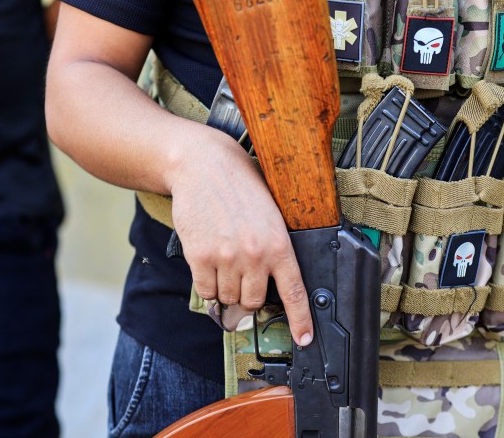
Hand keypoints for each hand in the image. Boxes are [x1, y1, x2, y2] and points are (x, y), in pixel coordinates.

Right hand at [168, 128, 313, 345]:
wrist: (203, 165)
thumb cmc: (239, 185)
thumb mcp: (271, 212)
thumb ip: (275, 246)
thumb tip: (273, 282)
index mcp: (279, 243)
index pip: (294, 292)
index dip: (301, 320)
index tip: (304, 338)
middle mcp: (255, 255)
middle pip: (254, 301)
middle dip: (249, 295)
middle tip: (244, 275)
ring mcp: (226, 258)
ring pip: (228, 298)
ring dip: (226, 289)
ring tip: (225, 261)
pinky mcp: (200, 257)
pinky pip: (205, 290)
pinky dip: (207, 284)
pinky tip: (209, 262)